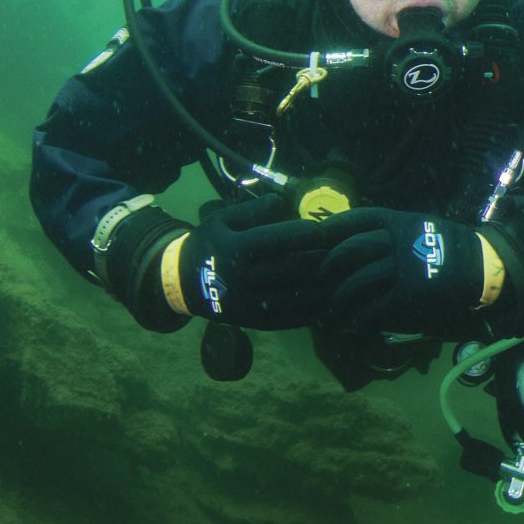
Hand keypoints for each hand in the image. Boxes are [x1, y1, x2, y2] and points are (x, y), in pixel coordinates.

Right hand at [175, 194, 335, 329]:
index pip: (279, 239)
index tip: (325, 230)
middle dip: (320, 259)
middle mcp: (241, 277)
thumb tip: (281, 201)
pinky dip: (311, 312)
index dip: (307, 234)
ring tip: (339, 275)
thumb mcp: (221, 220)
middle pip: (292, 268)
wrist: (183, 283)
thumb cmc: (209, 245)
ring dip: (322, 286)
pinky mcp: (252, 322)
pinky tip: (326, 301)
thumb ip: (251, 210)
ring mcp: (247, 303)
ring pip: (295, 296)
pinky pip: (288, 320)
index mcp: (234, 248)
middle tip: (340, 252)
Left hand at [316, 208, 485, 334]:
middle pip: (348, 252)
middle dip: (328, 269)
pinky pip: (373, 308)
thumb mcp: (419, 225)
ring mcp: (403, 269)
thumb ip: (390, 230)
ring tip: (335, 309)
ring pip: (356, 282)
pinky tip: (355, 322)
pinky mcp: (410, 296)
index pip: (353, 221)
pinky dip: (359, 318)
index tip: (315, 242)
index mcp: (397, 221)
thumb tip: (351, 239)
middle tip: (322, 282)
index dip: (329, 231)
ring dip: (340, 298)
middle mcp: (397, 241)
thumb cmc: (449, 246)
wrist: (484, 266)